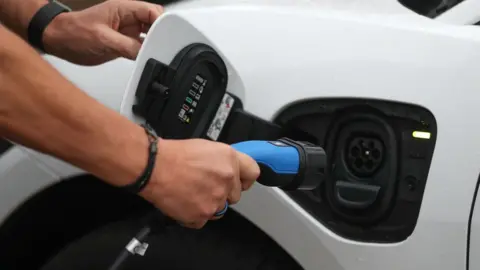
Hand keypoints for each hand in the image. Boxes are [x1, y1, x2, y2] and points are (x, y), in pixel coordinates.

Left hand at [42, 0, 162, 65]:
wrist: (58, 40)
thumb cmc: (73, 33)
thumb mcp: (103, 40)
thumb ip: (127, 46)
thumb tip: (146, 53)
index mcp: (123, 9)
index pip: (152, 12)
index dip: (162, 23)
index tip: (168, 36)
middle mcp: (127, 19)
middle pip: (155, 24)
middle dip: (162, 35)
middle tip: (164, 48)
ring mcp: (126, 32)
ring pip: (150, 37)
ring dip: (155, 45)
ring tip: (158, 55)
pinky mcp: (124, 44)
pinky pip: (141, 48)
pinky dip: (147, 54)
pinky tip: (149, 60)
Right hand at [139, 139, 259, 228]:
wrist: (154, 167)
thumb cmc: (174, 155)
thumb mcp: (206, 147)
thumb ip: (223, 160)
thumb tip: (229, 169)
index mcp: (230, 160)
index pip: (253, 173)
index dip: (245, 179)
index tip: (240, 182)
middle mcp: (227, 180)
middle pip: (235, 195)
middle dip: (222, 192)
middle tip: (204, 185)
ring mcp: (216, 199)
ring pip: (220, 209)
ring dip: (209, 204)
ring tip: (192, 192)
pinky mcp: (202, 215)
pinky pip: (203, 220)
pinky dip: (194, 214)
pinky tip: (185, 201)